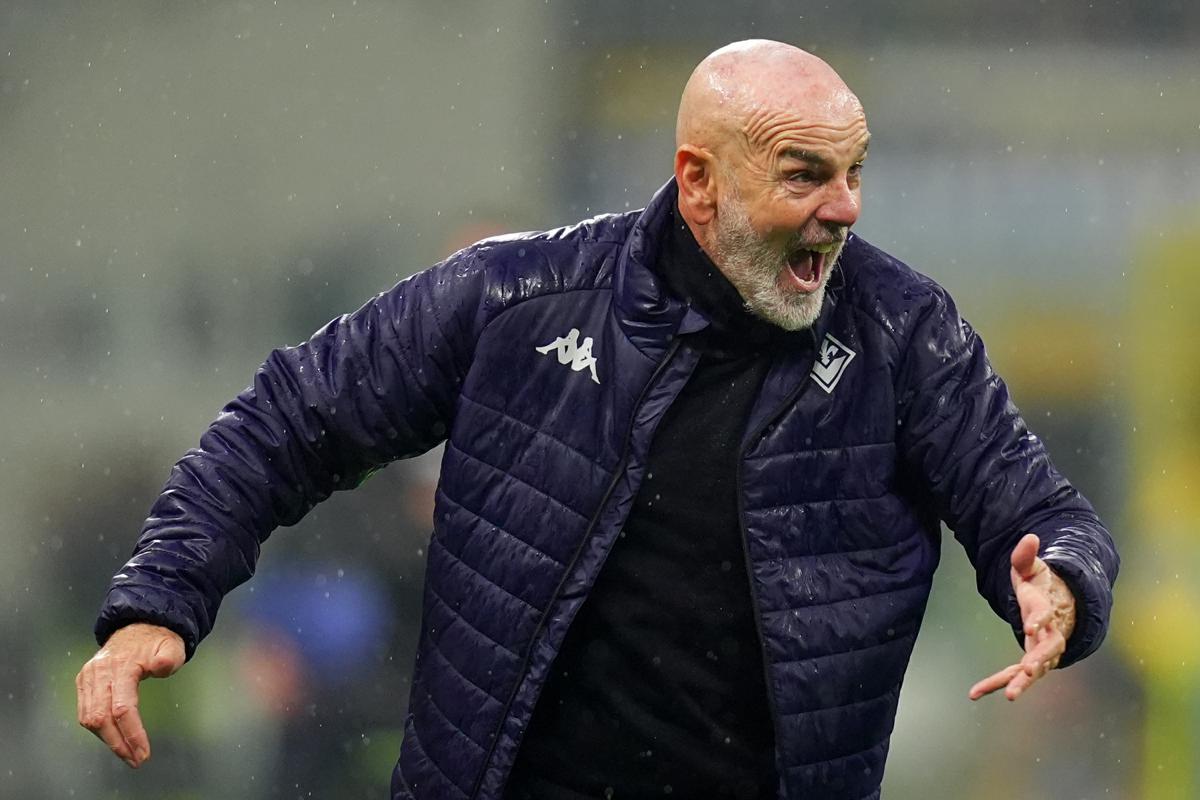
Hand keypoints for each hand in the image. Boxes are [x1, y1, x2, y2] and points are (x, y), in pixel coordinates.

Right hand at [76, 623, 185, 767]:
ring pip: (90, 718)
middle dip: (118, 744)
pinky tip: (115, 738)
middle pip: (101, 718)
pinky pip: (86, 713)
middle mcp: (99, 672)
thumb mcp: (172, 645)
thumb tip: (161, 666)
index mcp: (121, 665)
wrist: (138, 626)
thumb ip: (169, 657)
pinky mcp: (84, 681)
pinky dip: (99, 730)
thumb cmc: (157, 640)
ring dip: (108, 740)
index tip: (143, 752)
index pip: (122, 707)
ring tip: (128, 753)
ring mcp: (88, 677)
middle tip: (136, 760)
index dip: (132, 733)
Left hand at [968, 533, 1075, 701]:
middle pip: (1050, 648)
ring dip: (1023, 681)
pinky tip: (974, 693)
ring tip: (1011, 695)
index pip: (1045, 614)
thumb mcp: (1032, 570)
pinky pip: (1014, 674)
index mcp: (1047, 609)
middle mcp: (1050, 633)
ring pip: (1036, 668)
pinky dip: (996, 683)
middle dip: (1040, 659)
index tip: (1031, 625)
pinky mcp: (1029, 661)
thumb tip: (1029, 537)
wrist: (1060, 608)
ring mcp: (1041, 650)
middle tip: (1029, 670)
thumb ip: (1026, 557)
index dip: (1039, 619)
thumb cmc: (1041, 587)